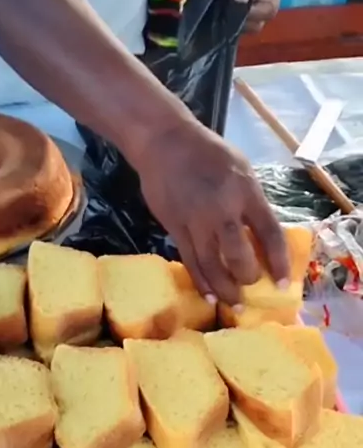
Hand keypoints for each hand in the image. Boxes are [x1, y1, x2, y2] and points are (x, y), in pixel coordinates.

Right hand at [134, 122, 288, 304]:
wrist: (165, 143)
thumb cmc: (209, 153)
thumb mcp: (242, 170)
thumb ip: (253, 202)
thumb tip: (261, 237)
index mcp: (245, 192)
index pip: (269, 234)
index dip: (279, 262)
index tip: (282, 284)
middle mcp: (222, 209)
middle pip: (238, 256)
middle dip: (248, 278)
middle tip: (251, 287)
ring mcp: (195, 220)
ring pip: (211, 265)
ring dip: (225, 289)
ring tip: (234, 304)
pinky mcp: (175, 227)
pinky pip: (190, 261)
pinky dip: (201, 281)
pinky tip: (209, 296)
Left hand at [199, 0, 282, 32]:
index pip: (270, 9)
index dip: (256, 14)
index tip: (238, 10)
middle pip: (256, 23)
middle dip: (241, 22)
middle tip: (223, 12)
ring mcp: (243, 2)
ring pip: (239, 25)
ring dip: (227, 23)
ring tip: (215, 10)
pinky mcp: (226, 3)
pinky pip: (223, 20)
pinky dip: (215, 19)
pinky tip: (208, 11)